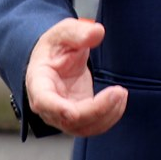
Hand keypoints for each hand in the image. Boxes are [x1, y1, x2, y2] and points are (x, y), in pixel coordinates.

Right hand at [25, 18, 127, 137]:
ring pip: (83, 127)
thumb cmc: (55, 46)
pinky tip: (119, 100)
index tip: (72, 111)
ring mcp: (62, 115)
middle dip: (96, 109)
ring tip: (121, 94)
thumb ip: (79, 32)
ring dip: (106, 115)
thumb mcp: (64, 32)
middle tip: (119, 92)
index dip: (56, 108)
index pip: (43, 101)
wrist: (56, 59)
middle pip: (69, 119)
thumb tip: (97, 32)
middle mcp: (47, 105)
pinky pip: (93, 125)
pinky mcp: (78, 117)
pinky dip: (109, 116)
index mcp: (38, 82)